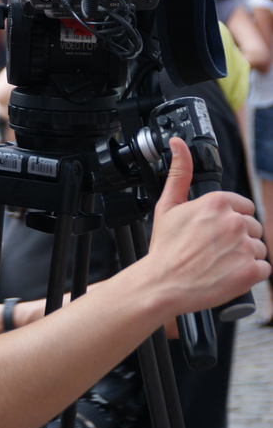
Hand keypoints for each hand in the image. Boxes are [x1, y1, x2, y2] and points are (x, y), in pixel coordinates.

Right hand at [147, 137, 269, 316]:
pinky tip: (231, 273)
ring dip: (246, 256)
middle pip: (253, 227)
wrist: (164, 284)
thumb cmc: (166, 247)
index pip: (244, 206)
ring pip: (260, 248)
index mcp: (217, 202)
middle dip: (240, 238)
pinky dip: (251, 273)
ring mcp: (244, 247)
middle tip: (217, 249)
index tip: (217, 231)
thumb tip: (178, 144)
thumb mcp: (168, 204)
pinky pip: (264, 268)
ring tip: (222, 263)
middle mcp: (234, 222)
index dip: (231, 219)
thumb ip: (180, 172)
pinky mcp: (251, 272)